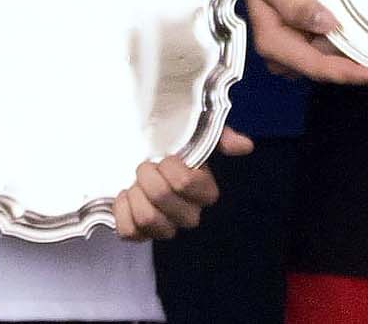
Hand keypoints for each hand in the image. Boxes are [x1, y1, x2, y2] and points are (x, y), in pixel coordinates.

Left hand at [113, 127, 253, 239]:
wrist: (138, 152)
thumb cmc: (170, 146)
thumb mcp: (195, 133)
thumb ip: (219, 136)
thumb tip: (245, 145)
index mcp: (204, 191)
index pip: (186, 184)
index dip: (171, 169)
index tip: (164, 157)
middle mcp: (188, 214)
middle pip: (163, 199)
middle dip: (148, 177)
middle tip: (144, 166)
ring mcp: (165, 227)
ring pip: (148, 220)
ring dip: (135, 195)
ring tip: (133, 183)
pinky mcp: (140, 234)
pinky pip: (129, 233)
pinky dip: (122, 212)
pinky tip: (124, 195)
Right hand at [238, 0, 367, 85]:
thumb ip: (297, 5)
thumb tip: (327, 25)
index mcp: (272, 44)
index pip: (315, 67)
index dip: (347, 73)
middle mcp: (280, 57)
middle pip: (326, 68)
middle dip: (350, 58)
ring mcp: (291, 56)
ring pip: (329, 62)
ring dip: (347, 50)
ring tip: (362, 29)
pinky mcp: (301, 50)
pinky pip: (327, 54)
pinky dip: (342, 46)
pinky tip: (351, 32)